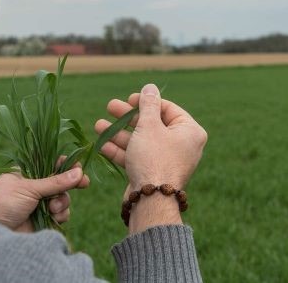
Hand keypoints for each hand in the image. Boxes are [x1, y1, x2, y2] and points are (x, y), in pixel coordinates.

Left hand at [0, 163, 89, 232]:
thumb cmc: (2, 203)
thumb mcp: (29, 188)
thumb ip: (55, 181)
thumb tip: (79, 172)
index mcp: (27, 173)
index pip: (51, 165)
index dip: (67, 166)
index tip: (80, 168)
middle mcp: (34, 188)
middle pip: (61, 183)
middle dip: (69, 185)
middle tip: (84, 184)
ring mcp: (38, 204)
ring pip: (62, 199)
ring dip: (62, 203)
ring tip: (53, 208)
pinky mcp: (42, 220)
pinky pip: (60, 215)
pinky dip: (60, 216)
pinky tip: (53, 217)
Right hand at [95, 84, 206, 232]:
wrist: (151, 201)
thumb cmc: (154, 158)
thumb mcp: (149, 126)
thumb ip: (148, 105)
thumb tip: (150, 87)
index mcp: (189, 131)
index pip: (167, 109)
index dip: (146, 102)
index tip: (129, 99)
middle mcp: (182, 145)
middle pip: (152, 124)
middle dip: (127, 117)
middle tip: (110, 107)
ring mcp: (167, 160)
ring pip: (141, 141)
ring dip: (118, 133)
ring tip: (98, 125)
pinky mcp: (153, 173)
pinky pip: (138, 157)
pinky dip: (121, 150)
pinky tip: (101, 144)